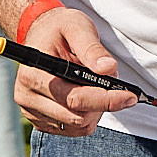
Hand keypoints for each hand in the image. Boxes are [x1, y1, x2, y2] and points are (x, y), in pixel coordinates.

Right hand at [13, 7, 137, 136]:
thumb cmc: (60, 29)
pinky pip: (73, 129)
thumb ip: (92, 49)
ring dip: (96, 111)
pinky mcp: (40, 121)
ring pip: (78, 126)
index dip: (106, 100)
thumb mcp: (78, 27)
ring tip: (96, 85)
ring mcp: (32, 112)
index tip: (129, 96)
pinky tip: (87, 96)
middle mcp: (27, 96)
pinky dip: (87, 116)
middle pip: (78, 117)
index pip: (74, 98)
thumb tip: (108, 69)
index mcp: (34, 74)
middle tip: (116, 85)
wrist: (42, 33)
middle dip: (103, 103)